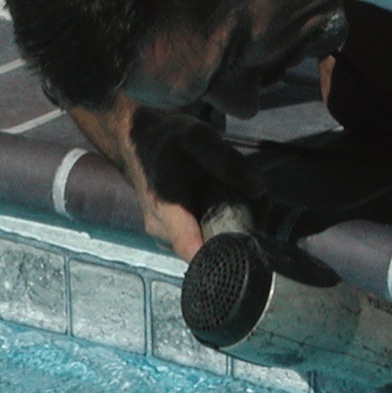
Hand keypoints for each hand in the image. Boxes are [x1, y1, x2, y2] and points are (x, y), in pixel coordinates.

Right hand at [69, 97, 263, 259]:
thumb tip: (258, 189)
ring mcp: (165, 237)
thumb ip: (227, 162)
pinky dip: (218, 223)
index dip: (223, 256)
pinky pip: (202, 237)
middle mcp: (162, 231)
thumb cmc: (163, 139)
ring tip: (235, 195)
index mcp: (167, 208)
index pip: (193, 251)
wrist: (133, 140)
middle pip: (210, 246)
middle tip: (252, 201)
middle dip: (238, 229)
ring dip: (230, 225)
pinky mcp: (171, 235)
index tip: (249, 246)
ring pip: (209, 242)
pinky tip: (220, 201)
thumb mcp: (197, 137)